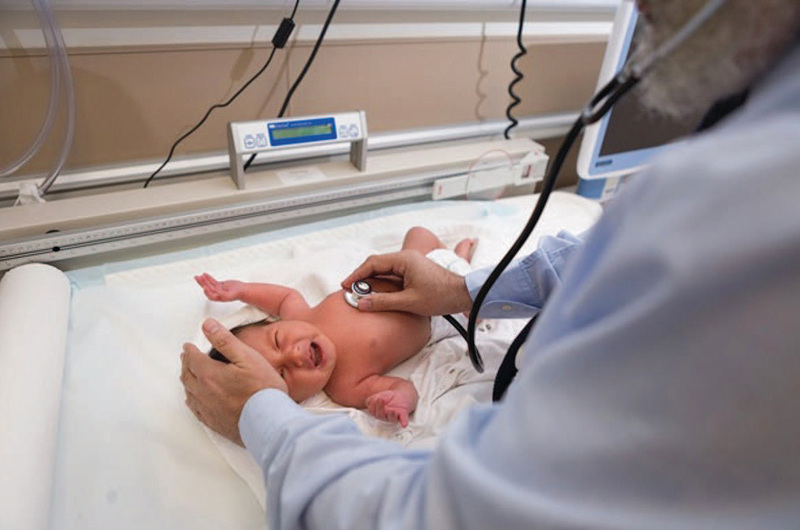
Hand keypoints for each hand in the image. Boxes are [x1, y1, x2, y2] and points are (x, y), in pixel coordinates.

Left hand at [180, 318, 287, 444]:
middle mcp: (203, 392)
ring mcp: (207, 409)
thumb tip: (208, 326)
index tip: (188, 346)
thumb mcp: (247, 356)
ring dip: (187, 380)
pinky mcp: (213, 422)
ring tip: (189, 374)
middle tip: (186, 358)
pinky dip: (192, 399)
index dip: (190, 350)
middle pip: (187, 375)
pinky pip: (195, 409)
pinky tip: (194, 399)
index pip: (193, 358)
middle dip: (186, 364)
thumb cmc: (262, 389)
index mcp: (209, 374)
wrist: (268, 421)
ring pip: (189, 392)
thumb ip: (225, 340)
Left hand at [194, 273, 244, 301]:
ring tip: (198, 276)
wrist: (242, 290)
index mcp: (218, 298)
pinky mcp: (219, 284)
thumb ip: (223, 294)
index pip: (210, 295)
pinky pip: (212, 281)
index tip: (204, 286)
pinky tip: (205, 274)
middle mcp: (216, 294)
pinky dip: (208, 277)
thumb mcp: (230, 295)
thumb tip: (216, 292)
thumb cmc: (237, 294)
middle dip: (202, 283)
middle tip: (198, 278)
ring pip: (208, 284)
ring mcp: (217, 289)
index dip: (206, 291)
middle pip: (207, 288)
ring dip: (203, 280)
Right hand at [341, 251, 472, 315]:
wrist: (464, 295)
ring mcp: (411, 265)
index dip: (357, 275)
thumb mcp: (409, 302)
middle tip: (351, 291)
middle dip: (363, 278)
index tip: (346, 285)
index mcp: (404, 260)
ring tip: (362, 294)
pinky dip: (384, 285)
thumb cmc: (441, 296)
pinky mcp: (415, 273)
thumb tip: (362, 303)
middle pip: (377, 265)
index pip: (373, 263)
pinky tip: (379, 295)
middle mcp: (406, 259)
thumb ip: (383, 302)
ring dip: (373, 282)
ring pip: (385, 271)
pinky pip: (394, 276)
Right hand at [365, 390, 414, 427]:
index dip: (374, 406)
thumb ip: (371, 400)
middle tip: (381, 399)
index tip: (377, 398)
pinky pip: (403, 419)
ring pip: (391, 419)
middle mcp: (386, 416)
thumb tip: (369, 403)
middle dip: (380, 407)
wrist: (400, 394)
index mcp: (378, 413)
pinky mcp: (403, 414)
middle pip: (381, 415)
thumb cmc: (387, 397)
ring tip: (390, 410)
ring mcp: (395, 416)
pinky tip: (404, 424)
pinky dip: (404, 422)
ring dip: (391, 415)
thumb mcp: (377, 396)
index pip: (373, 411)